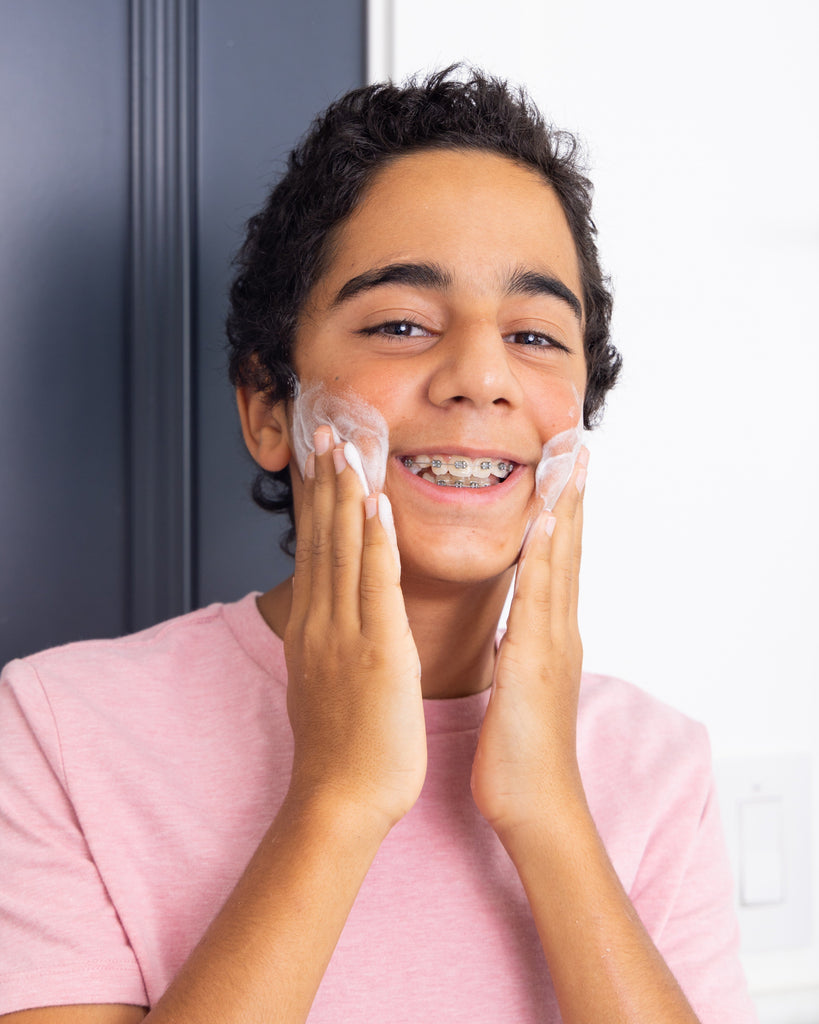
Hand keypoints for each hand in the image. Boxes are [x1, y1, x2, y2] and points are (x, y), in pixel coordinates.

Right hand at [284, 427, 426, 832]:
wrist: (340, 801)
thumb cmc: (342, 750)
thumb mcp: (325, 686)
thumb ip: (328, 646)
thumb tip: (330, 624)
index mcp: (315, 630)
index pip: (312, 552)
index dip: (314, 503)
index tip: (317, 462)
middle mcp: (322, 622)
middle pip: (320, 539)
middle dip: (322, 482)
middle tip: (322, 430)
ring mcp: (345, 633)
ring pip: (342, 549)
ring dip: (343, 493)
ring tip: (343, 444)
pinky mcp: (376, 650)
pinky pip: (374, 584)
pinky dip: (372, 539)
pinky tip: (373, 501)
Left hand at [471, 449, 588, 835]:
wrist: (536, 808)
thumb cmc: (519, 755)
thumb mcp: (518, 691)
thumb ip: (520, 654)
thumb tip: (512, 634)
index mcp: (547, 639)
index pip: (554, 565)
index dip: (559, 517)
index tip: (559, 474)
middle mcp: (557, 633)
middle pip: (566, 553)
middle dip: (570, 500)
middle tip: (575, 449)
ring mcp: (553, 645)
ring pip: (559, 566)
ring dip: (564, 513)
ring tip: (568, 465)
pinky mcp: (537, 662)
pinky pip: (540, 600)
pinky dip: (546, 560)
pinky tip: (546, 524)